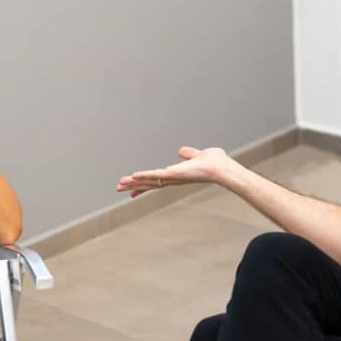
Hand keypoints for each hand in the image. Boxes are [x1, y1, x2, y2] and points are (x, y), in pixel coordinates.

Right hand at [115, 146, 235, 196]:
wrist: (222, 168)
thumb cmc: (215, 163)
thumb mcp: (198, 155)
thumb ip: (189, 154)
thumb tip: (181, 151)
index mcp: (177, 175)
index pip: (156, 181)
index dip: (143, 184)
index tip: (132, 188)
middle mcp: (173, 179)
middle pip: (149, 183)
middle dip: (133, 186)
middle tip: (118, 188)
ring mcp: (173, 178)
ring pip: (149, 181)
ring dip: (134, 183)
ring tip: (120, 185)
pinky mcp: (174, 175)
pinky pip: (156, 176)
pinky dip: (145, 176)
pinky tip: (134, 177)